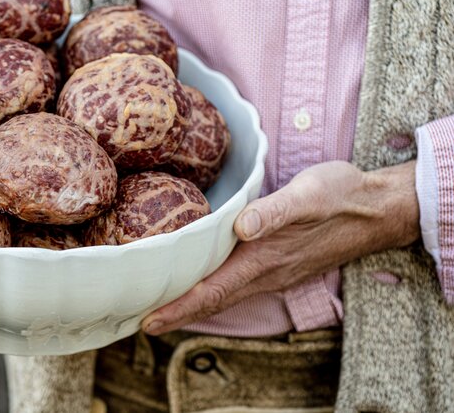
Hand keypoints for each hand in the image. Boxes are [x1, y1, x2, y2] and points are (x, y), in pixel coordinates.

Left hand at [142, 160, 419, 334]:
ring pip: (224, 295)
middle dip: (176, 313)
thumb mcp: (308, 194)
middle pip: (213, 301)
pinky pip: (236, 285)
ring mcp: (273, 271)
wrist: (375, 207)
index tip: (149, 321)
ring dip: (191, 305)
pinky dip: (211, 291)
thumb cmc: (340, 195)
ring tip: (159, 307)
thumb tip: (241, 227)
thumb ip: (274, 211)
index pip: (213, 291)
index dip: (180, 307)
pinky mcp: (278, 262)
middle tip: (140, 320)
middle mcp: (265, 272)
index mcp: (265, 257)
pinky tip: (200, 283)